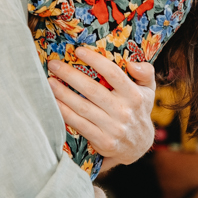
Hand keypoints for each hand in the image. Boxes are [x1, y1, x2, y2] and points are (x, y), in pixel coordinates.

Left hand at [47, 48, 155, 168]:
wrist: (140, 146)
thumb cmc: (139, 110)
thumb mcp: (149, 90)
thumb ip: (145, 72)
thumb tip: (132, 63)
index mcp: (134, 95)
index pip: (113, 73)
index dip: (95, 60)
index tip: (78, 51)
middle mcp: (124, 111)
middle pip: (92, 90)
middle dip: (70, 75)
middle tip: (54, 64)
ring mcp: (113, 128)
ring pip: (82, 107)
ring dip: (63, 94)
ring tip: (49, 82)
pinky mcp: (103, 141)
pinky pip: (79, 124)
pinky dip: (64, 113)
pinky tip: (53, 103)